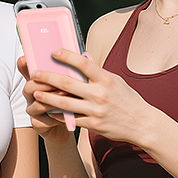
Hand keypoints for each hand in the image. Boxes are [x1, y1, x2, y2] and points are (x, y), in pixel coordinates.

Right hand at [17, 56, 72, 143]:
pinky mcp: (37, 123)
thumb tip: (81, 55)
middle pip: (29, 86)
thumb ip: (70, 71)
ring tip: (65, 94)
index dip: (24, 64)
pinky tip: (66, 112)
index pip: (26, 69)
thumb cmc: (70, 98)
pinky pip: (43, 119)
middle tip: (57, 79)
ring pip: (37, 103)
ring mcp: (32, 109)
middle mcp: (31, 94)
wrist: (70, 122)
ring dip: (52, 98)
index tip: (25, 58)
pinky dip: (55, 115)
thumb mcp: (71, 82)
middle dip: (44, 82)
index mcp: (37, 80)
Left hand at [31, 49, 152, 143]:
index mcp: (106, 79)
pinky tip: (48, 110)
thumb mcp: (115, 81)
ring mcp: (95, 110)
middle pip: (67, 83)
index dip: (66, 56)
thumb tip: (84, 57)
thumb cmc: (128, 99)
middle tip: (35, 73)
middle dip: (48, 77)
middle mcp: (99, 94)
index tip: (54, 52)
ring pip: (64, 103)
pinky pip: (71, 118)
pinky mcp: (93, 125)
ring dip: (47, 98)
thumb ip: (98, 71)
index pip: (82, 63)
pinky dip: (58, 114)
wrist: (142, 124)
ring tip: (36, 92)